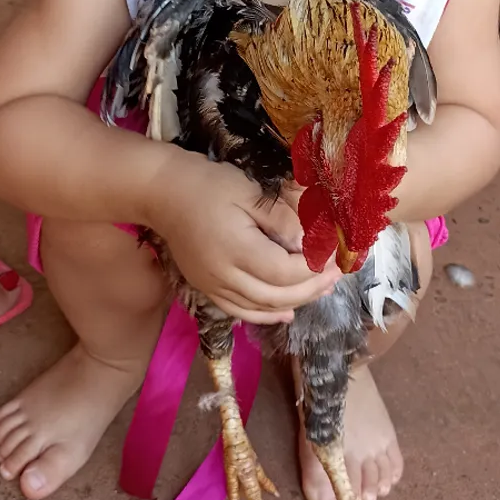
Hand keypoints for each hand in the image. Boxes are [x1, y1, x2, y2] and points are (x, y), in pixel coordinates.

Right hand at [149, 151, 339, 323]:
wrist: (162, 193)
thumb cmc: (208, 184)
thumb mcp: (249, 191)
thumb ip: (281, 218)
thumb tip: (310, 242)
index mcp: (237, 250)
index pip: (285, 272)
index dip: (315, 269)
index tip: (336, 257)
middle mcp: (224, 277)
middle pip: (277, 296)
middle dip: (312, 288)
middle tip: (338, 275)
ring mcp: (213, 287)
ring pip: (262, 307)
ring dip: (295, 302)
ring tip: (322, 290)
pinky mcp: (206, 289)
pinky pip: (241, 311)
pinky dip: (266, 315)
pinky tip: (286, 313)